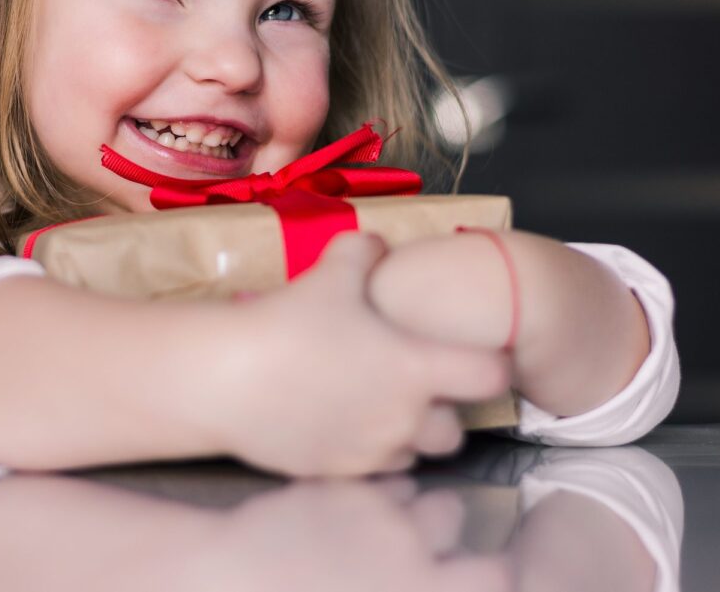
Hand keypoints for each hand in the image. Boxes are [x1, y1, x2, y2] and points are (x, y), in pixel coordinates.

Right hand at [217, 231, 510, 477]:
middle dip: (443, 410)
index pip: (491, 378)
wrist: (228, 379)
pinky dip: (365, 450)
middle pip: (456, 432)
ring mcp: (370, 453)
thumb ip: (365, 252)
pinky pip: (369, 469)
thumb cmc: (290, 322)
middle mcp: (404, 420)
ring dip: (405, 434)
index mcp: (417, 370)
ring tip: (375, 404)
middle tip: (415, 383)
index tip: (474, 352)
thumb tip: (379, 245)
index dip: (491, 364)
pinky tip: (338, 421)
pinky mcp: (336, 473)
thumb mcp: (333, 271)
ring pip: (412, 455)